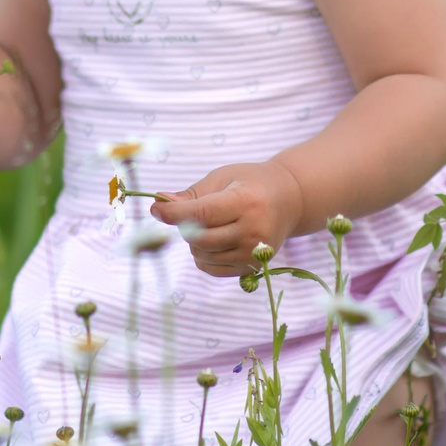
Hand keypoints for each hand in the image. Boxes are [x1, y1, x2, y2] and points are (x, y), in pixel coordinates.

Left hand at [153, 158, 307, 276]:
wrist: (289, 200)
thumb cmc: (251, 183)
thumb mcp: (223, 177)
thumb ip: (192, 194)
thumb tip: (161, 205)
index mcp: (246, 203)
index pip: (202, 214)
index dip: (174, 213)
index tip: (155, 209)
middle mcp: (253, 231)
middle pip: (199, 238)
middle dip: (185, 225)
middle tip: (190, 211)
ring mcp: (253, 253)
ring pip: (202, 255)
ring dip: (194, 240)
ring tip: (209, 223)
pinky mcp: (251, 267)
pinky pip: (211, 268)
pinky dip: (203, 255)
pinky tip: (214, 239)